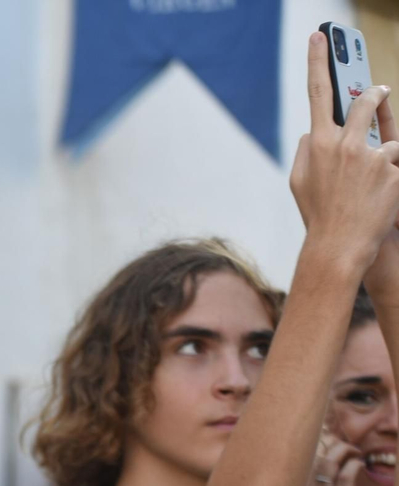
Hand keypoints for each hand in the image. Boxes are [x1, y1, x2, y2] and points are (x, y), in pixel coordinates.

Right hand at [290, 33, 398, 276]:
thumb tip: (312, 131)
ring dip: (385, 153)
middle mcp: (344, 144)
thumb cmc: (319, 215)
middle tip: (379, 91)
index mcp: (318, 144)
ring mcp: (370, 156)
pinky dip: (393, 175)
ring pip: (387, 137)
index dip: (318, 61)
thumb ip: (304, 151)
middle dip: (375, 96)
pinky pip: (397, 161)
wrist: (341, 246)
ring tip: (373, 180)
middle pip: (366, 103)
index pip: (318, 92)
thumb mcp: (299, 183)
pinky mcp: (392, 169)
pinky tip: (381, 195)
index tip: (319, 37)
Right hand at [298, 434, 360, 485]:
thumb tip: (294, 481)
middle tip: (340, 445)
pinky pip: (347, 478)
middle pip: (312, 458)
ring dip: (344, 451)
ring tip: (353, 451)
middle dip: (329, 445)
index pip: (294, 464)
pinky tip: (360, 463)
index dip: (306, 449)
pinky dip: (354, 466)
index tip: (316, 443)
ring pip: (330, 463)